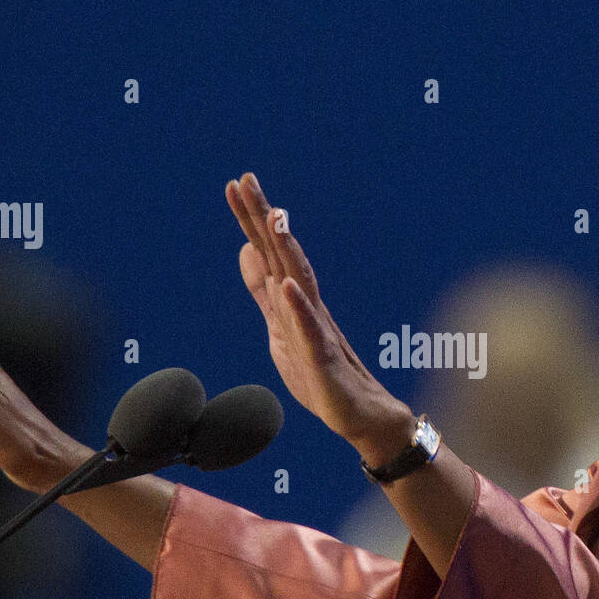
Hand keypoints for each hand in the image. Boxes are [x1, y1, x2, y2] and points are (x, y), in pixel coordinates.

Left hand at [225, 172, 414, 461]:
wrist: (362, 417)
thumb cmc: (322, 376)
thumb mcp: (279, 329)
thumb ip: (262, 292)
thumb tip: (245, 251)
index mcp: (294, 300)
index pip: (269, 252)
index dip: (251, 220)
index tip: (236, 183)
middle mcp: (308, 307)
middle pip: (283, 256)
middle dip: (265, 219)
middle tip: (248, 181)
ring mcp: (318, 331)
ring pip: (301, 283)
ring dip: (288, 250)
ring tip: (275, 217)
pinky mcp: (325, 362)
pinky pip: (312, 333)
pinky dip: (300, 309)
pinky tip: (288, 287)